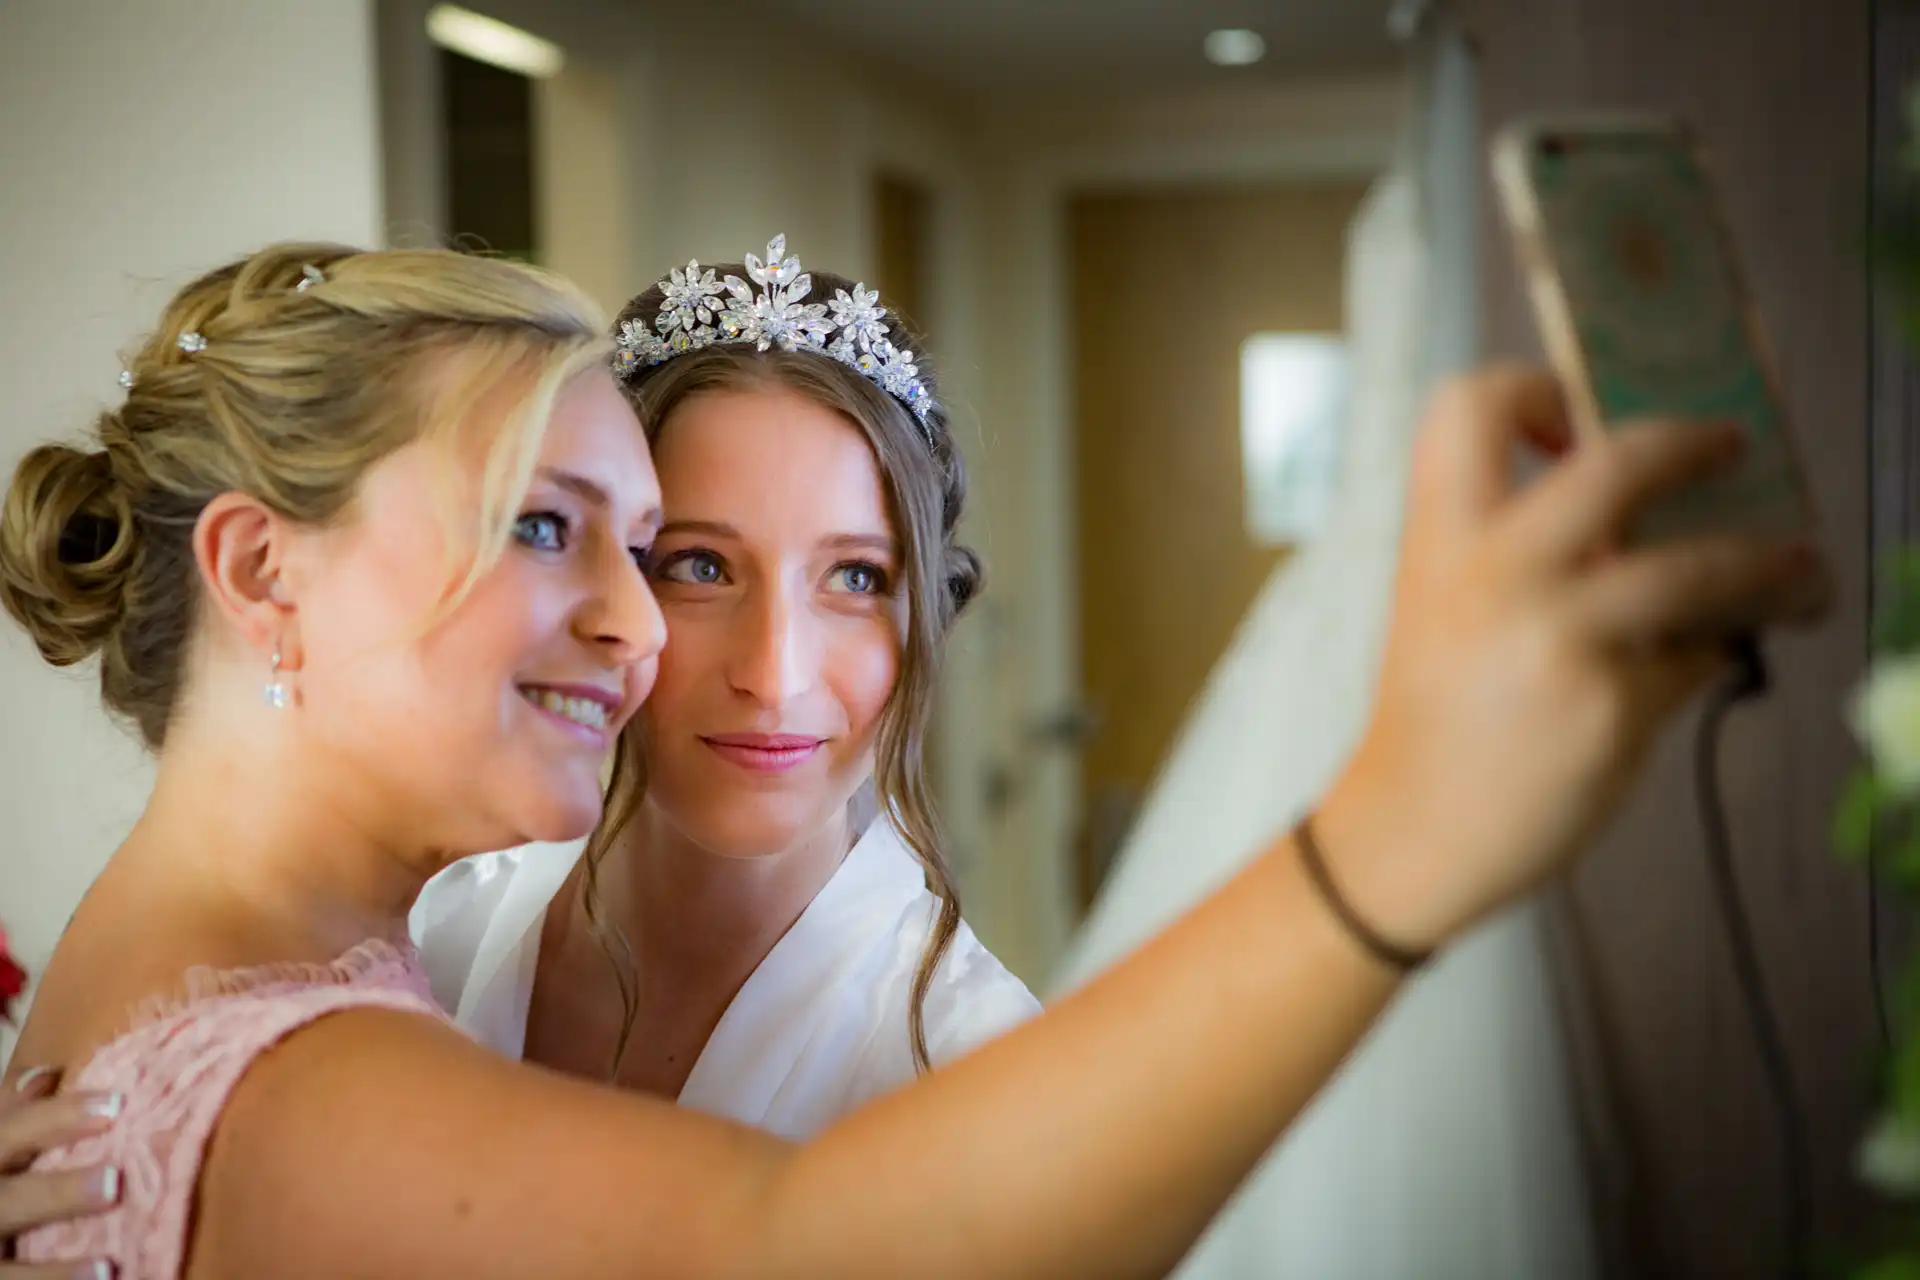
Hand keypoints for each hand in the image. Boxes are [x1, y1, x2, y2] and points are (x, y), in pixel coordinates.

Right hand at [0, 1066, 119, 1277]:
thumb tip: (44, 1076)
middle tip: (114, 1182)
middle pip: (8, 1201)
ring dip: (51, 1272)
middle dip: (57, 1194)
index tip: (116, 1105)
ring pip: (5, 1268)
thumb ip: (8, 1116)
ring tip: (104, 1268)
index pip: (7, 1133)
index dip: (54, 1118)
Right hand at [1321, 366, 1830, 948]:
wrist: (1409, 830)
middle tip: (1727, 445)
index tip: (1571, 410)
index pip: (1469, 410)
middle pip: (1615, 464)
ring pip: (1693, 567)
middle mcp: (1496, 576)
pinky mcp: (1612, 706)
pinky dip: (1712, 652)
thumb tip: (1634, 514)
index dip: (1529, 389)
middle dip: (1689, 444)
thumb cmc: (1433, 716)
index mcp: (1439, 542)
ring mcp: (1558, 640)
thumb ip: (1515, 552)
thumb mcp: (1439, 606)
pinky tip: (1711, 657)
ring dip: (1759, 560)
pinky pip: (1694, 656)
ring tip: (1792, 563)